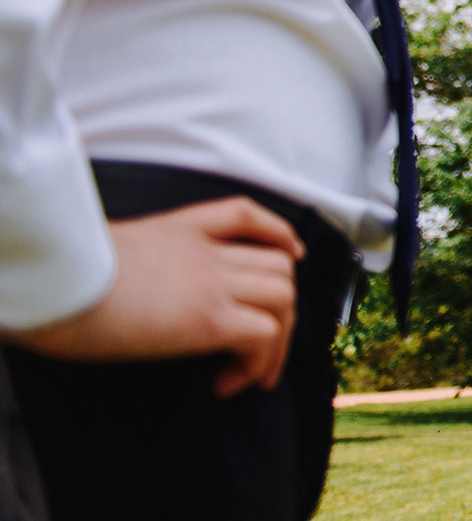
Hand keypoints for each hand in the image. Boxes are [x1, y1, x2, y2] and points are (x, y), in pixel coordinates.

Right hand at [14, 197, 304, 397]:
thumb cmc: (59, 276)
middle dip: (283, 307)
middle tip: (261, 347)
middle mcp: (205, 251)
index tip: (292, 253)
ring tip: (250, 374)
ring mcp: (211, 282)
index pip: (246, 214)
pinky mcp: (208, 319)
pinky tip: (225, 384)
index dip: (279, 234)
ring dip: (278, 342)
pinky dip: (256, 364)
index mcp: (178, 227)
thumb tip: (139, 291)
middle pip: (278, 265)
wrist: (52, 282)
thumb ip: (137, 261)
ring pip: (284, 298)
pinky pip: (264, 335)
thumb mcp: (105, 251)